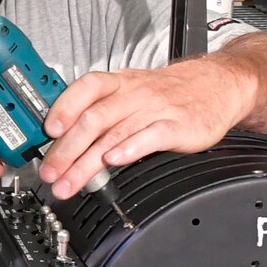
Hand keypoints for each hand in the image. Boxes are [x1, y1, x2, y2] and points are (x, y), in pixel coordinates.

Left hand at [40, 62, 252, 198]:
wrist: (219, 83)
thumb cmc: (170, 91)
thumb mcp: (132, 90)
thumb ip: (101, 111)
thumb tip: (63, 139)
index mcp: (120, 83)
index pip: (86, 88)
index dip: (64, 108)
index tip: (47, 131)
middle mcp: (134, 95)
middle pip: (93, 120)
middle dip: (66, 150)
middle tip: (50, 173)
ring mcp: (156, 110)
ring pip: (114, 134)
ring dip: (87, 162)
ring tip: (69, 182)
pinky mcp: (178, 126)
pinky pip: (151, 136)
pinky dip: (130, 148)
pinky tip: (114, 161)